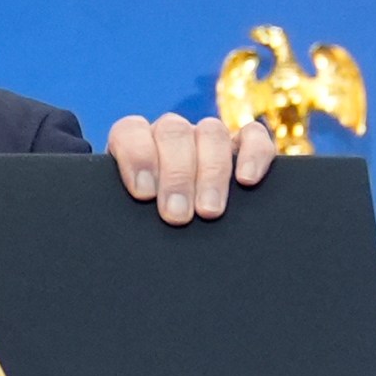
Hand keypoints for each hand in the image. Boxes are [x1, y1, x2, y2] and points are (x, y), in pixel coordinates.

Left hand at [105, 113, 274, 225]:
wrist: (184, 244)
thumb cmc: (147, 227)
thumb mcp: (131, 217)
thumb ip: (125, 209)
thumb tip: (121, 217)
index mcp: (135, 144)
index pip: (131, 131)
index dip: (137, 156)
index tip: (144, 193)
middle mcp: (171, 136)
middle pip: (174, 133)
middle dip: (176, 176)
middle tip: (177, 215)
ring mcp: (207, 138)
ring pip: (211, 132)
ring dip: (211, 172)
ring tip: (209, 211)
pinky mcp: (244, 147)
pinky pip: (253, 136)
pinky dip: (254, 153)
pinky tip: (247, 180)